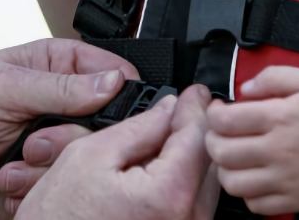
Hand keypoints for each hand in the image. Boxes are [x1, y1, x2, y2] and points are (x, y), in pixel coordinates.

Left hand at [0, 38, 138, 219]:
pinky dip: (36, 190)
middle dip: (67, 138)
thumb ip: (58, 85)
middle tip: (34, 141)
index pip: (109, 69)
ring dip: (46, 167)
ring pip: (87, 161)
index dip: (116, 88)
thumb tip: (112, 81)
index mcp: (52, 68)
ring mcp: (54, 145)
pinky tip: (7, 183)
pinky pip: (66, 190)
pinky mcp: (47, 180)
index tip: (108, 108)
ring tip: (11, 163)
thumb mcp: (1, 88)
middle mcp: (59, 106)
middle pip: (104, 123)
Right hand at [15, 85, 216, 219]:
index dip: (195, 107)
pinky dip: (182, 182)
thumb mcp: (89, 156)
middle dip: (195, 130)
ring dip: (190, 157)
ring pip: (204, 184)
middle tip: (182, 109)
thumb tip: (167, 109)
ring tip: (162, 141)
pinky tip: (158, 172)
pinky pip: (192, 205)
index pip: (198, 136)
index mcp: (168, 195)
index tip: (194, 92)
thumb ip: (137, 128)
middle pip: (209, 161)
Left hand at [204, 66, 298, 214]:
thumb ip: (274, 77)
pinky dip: (247, 193)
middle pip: (221, 152)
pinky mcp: (296, 201)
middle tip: (221, 133)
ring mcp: (288, 180)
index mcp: (282, 117)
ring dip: (225, 169)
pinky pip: (255, 206)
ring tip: (235, 156)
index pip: (223, 120)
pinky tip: (255, 176)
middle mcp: (281, 151)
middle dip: (213, 139)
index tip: (219, 110)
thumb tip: (244, 88)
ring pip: (232, 183)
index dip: (212, 113)